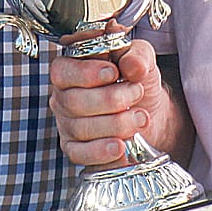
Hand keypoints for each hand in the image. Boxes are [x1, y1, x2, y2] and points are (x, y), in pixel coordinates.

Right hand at [47, 38, 182, 166]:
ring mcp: (67, 124)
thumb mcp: (141, 60)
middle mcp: (64, 97)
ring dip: (116, 124)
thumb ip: (137, 56)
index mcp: (71, 70)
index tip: (113, 72)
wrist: (150, 112)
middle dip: (110, 99)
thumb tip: (132, 65)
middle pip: (73, 101)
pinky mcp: (76, 149)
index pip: (62, 71)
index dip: (86, 73)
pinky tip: (120, 146)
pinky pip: (80, 154)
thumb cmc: (137, 81)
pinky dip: (101, 151)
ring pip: (80, 128)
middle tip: (136, 93)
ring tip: (140, 117)